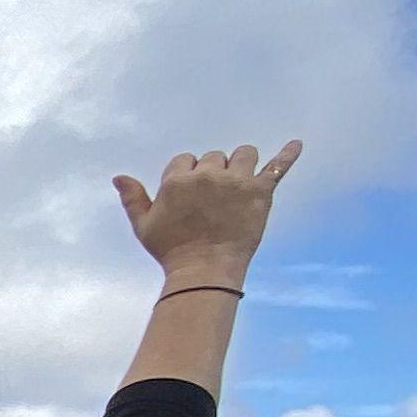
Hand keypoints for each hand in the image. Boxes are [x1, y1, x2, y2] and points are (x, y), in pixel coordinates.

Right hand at [114, 138, 303, 290]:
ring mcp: (236, 182)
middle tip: (215, 200)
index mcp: (178, 180)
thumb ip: (133, 198)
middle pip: (215, 156)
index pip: (185, 160)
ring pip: (244, 153)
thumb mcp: (144, 226)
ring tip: (240, 182)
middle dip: (214, 172)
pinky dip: (288, 155)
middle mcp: (208, 176)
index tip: (192, 197)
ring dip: (241, 163)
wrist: (205, 272)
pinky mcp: (260, 192)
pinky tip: (297, 144)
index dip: (188, 176)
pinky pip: (277, 166)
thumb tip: (119, 176)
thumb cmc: (171, 251)